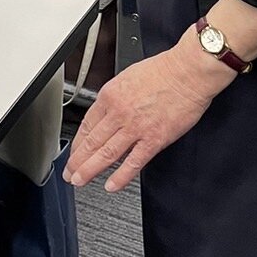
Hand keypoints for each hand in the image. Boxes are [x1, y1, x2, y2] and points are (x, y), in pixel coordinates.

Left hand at [64, 35, 230, 191]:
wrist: (186, 72)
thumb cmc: (162, 71)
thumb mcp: (126, 78)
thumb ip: (115, 99)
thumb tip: (108, 114)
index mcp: (110, 96)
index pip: (87, 125)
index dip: (77, 143)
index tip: (73, 152)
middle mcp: (119, 113)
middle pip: (92, 141)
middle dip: (77, 160)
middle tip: (69, 172)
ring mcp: (135, 128)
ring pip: (106, 153)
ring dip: (90, 169)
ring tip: (80, 180)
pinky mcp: (154, 139)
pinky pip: (133, 162)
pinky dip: (120, 176)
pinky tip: (111, 185)